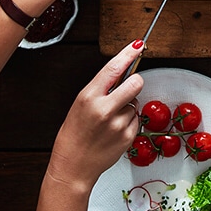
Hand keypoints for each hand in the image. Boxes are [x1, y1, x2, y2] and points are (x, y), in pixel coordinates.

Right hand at [43, 40, 144, 192]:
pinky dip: (128, 122)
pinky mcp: (127, 136)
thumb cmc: (74, 134)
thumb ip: (101, 88)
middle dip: (134, 82)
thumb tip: (122, 71)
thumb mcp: (80, 104)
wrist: (73, 166)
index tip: (138, 45)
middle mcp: (104, 109)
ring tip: (110, 119)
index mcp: (89, 97)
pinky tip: (114, 130)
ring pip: (135, 102)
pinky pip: (136, 119)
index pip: (114, 68)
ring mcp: (118, 124)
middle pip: (136, 82)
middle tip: (127, 89)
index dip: (128, 53)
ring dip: (128, 106)